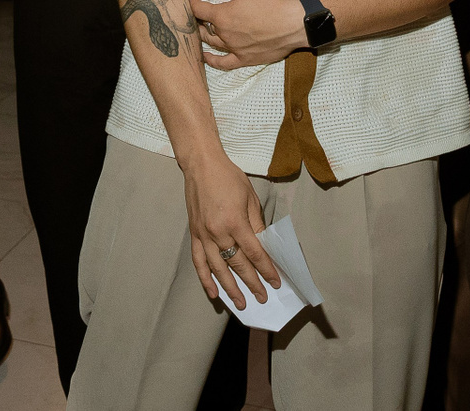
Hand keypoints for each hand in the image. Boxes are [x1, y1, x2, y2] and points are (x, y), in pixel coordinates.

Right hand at [182, 151, 279, 307]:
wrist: (201, 165)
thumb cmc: (228, 177)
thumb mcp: (250, 198)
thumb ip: (256, 224)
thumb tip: (264, 246)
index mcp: (235, 222)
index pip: (255, 253)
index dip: (266, 269)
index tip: (275, 282)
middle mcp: (218, 232)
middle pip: (238, 264)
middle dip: (252, 283)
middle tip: (262, 298)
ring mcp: (203, 235)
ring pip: (218, 269)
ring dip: (231, 288)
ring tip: (241, 303)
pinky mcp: (194, 234)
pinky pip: (199, 262)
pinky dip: (205, 279)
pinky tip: (213, 292)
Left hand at [189, 0, 307, 68]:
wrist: (294, 24)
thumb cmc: (272, 2)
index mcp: (222, 15)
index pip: (197, 9)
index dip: (189, 4)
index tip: (185, 0)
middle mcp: (224, 34)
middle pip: (201, 28)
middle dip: (195, 20)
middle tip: (192, 14)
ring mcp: (234, 48)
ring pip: (211, 43)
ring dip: (202, 36)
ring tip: (198, 30)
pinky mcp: (244, 58)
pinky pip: (224, 63)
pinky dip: (212, 60)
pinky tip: (206, 57)